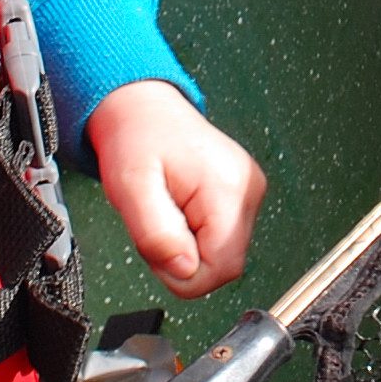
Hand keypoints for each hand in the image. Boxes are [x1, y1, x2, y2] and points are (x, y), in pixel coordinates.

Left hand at [88, 80, 264, 297]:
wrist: (144, 110)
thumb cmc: (136, 140)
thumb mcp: (130, 188)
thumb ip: (156, 234)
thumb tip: (185, 270)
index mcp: (227, 188)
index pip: (220, 268)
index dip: (180, 271)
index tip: (155, 240)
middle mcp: (249, 190)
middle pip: (225, 266)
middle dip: (183, 260)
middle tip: (157, 223)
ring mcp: (250, 192)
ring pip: (223, 256)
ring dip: (188, 249)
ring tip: (166, 211)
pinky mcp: (243, 196)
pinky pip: (222, 240)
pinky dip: (195, 237)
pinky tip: (179, 210)